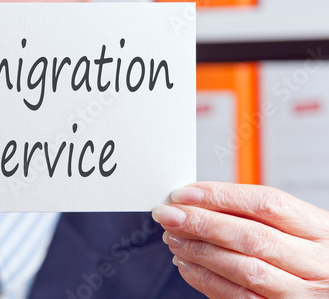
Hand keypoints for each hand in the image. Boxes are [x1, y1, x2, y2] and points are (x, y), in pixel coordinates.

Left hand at [152, 182, 328, 298]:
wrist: (328, 290)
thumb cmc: (310, 255)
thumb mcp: (298, 227)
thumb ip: (256, 215)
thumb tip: (198, 201)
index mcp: (320, 229)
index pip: (265, 203)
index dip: (219, 196)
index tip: (185, 193)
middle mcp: (317, 263)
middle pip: (251, 236)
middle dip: (202, 222)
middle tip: (169, 214)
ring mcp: (301, 294)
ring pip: (243, 269)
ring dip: (199, 250)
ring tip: (173, 237)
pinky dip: (205, 279)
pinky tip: (186, 264)